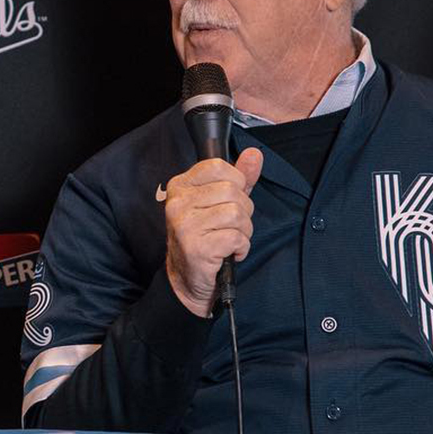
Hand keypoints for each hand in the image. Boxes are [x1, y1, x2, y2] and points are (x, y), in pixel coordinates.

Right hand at [163, 147, 263, 316]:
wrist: (187, 279)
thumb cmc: (204, 237)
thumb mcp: (219, 202)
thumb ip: (238, 178)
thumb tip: (254, 155)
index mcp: (180, 186)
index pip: (218, 167)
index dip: (236, 183)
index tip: (228, 200)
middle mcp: (178, 203)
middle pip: (232, 191)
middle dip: (243, 210)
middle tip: (230, 225)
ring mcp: (185, 225)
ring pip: (237, 214)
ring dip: (244, 230)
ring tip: (230, 239)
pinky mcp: (197, 247)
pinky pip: (236, 237)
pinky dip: (241, 247)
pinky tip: (229, 251)